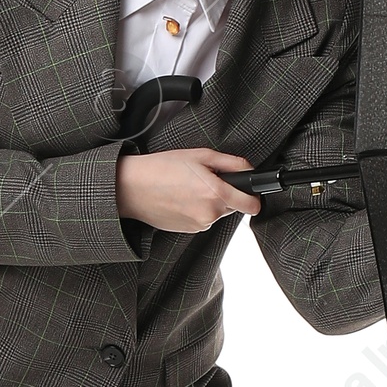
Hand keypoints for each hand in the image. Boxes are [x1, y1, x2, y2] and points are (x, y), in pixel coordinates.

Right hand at [115, 148, 261, 233]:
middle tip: (204, 179)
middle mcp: (210, 214)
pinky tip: (181, 198)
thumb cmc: (162, 168)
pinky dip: (197, 210)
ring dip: (209, 202)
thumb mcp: (200, 155)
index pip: (252, 205)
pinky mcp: (188, 231)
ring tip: (188, 188)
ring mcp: (199, 225)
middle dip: (225, 194)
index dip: (254, 197)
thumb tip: (250, 170)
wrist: (131, 188)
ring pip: (216, 213)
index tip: (250, 191)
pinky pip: (202, 219)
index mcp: (216, 193)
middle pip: (233, 207)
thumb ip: (232, 163)